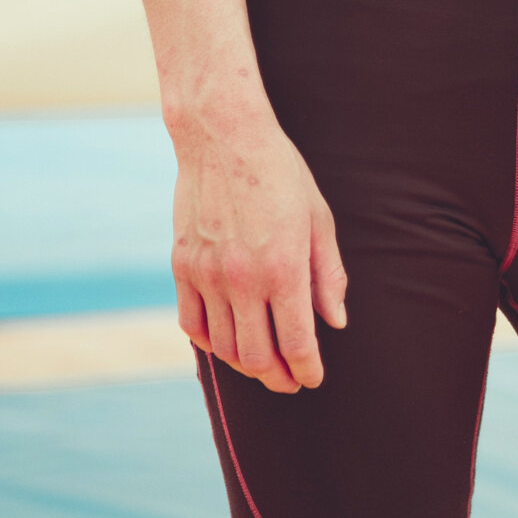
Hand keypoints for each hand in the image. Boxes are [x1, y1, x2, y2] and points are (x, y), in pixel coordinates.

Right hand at [170, 104, 347, 392]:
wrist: (224, 136)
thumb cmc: (280, 173)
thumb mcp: (318, 218)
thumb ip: (328, 274)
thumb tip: (335, 322)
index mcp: (284, 266)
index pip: (297, 342)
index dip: (308, 369)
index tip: (313, 377)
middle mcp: (244, 278)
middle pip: (258, 356)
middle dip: (278, 377)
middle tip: (290, 381)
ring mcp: (208, 274)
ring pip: (224, 347)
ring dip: (246, 364)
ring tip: (262, 363)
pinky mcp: (182, 265)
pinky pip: (192, 323)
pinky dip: (209, 342)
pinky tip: (225, 340)